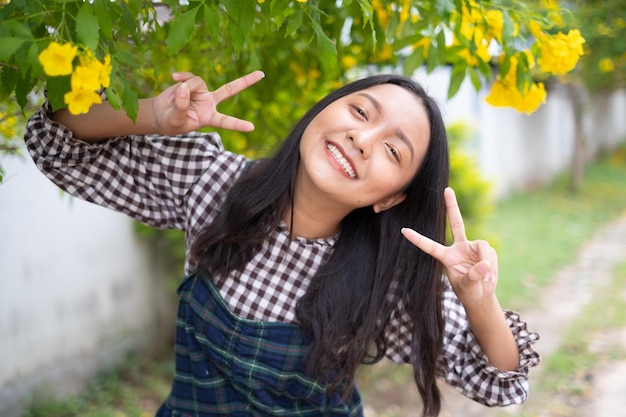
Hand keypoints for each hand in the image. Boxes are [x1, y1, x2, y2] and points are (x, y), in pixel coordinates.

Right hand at [151, 71, 264, 135]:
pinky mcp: (192, 83)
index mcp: (209, 118)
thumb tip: (185, 87)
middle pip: (230, 90)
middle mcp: (209, 103)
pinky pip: (189, 76)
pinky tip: (173, 77)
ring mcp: (202, 91)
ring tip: (173, 100)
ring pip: (197, 83)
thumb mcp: (175, 120)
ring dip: (182, 90)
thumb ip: (181, 106)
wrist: (161, 113)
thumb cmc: (170, 122)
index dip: (237, 124)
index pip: (225, 121)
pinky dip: (181, 76)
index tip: (252, 128)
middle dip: (245, 81)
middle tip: (262, 74)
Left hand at [401, 187, 497, 306]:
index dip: (418, 239)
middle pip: (456, 223)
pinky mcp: (485, 251)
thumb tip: (485, 264)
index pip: (430, 246)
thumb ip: (474, 275)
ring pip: (483, 247)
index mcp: (446, 257)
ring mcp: (472, 247)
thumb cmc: (469, 291)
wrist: (482, 295)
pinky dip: (492, 265)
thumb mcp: (468, 286)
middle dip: (452, 206)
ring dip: (487, 262)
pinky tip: (490, 276)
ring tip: (486, 277)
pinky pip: (490, 253)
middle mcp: (458, 248)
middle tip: (446, 189)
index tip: (403, 230)